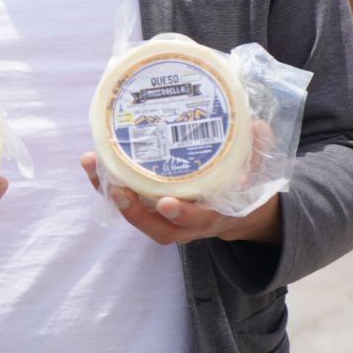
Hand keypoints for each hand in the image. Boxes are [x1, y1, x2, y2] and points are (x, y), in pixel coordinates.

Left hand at [79, 117, 281, 245]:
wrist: (238, 212)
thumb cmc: (245, 186)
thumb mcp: (259, 168)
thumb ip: (258, 148)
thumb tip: (255, 125)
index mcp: (216, 215)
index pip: (200, 221)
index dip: (183, 215)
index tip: (168, 203)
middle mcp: (188, 223)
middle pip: (156, 228)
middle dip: (134, 211)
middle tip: (118, 190)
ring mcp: (167, 218)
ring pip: (136, 216)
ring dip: (111, 193)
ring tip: (92, 164)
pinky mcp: (151, 206)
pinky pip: (127, 200)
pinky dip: (107, 184)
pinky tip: (93, 159)